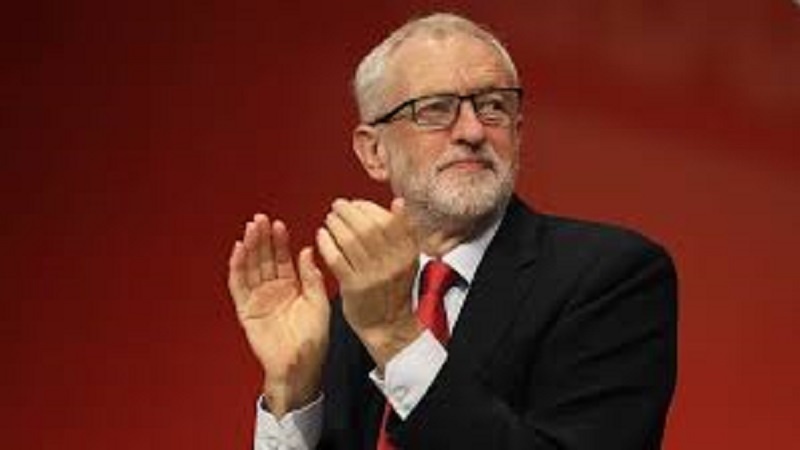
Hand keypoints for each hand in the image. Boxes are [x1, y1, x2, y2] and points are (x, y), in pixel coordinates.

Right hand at [227, 214, 329, 416]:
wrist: (300, 366)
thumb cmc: (313, 339)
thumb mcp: (319, 304)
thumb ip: (312, 278)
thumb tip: (307, 250)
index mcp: (291, 287)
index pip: (283, 259)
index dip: (280, 242)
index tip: (279, 224)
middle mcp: (273, 290)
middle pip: (265, 259)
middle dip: (262, 239)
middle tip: (260, 219)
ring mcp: (258, 299)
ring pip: (251, 268)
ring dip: (250, 248)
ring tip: (251, 229)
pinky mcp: (246, 310)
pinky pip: (239, 286)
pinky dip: (237, 268)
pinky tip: (239, 251)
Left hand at [316, 198, 421, 368]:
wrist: (388, 324)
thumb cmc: (393, 287)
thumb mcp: (407, 258)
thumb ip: (405, 231)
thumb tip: (398, 202)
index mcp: (407, 252)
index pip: (386, 219)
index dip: (367, 207)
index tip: (356, 204)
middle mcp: (392, 262)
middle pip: (367, 227)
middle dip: (348, 211)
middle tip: (337, 206)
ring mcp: (373, 275)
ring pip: (350, 240)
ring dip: (336, 224)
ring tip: (329, 219)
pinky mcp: (354, 287)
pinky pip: (336, 258)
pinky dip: (326, 243)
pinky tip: (321, 235)